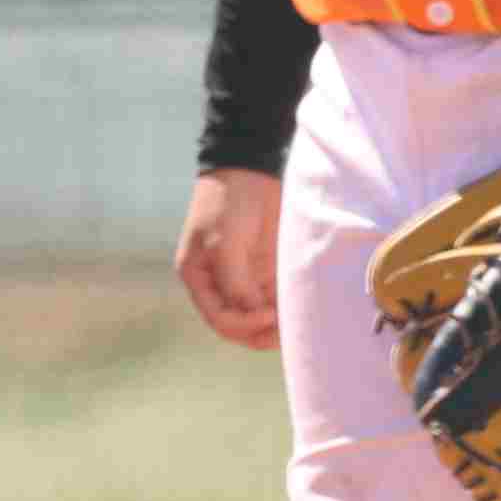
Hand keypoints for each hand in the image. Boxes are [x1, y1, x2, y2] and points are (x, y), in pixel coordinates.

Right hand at [174, 168, 282, 349]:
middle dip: (261, 333)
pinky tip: (301, 311)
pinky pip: (275, 300)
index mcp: (199, 278)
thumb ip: (235, 281)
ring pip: (259, 318)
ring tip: (296, 324)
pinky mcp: (265, 270)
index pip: (219, 319)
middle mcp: (219, 284)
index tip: (269, 315)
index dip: (244, 325)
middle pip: (239, 326)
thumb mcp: (226, 241)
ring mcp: (243, 278)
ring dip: (276, 326)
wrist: (251, 167)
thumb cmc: (229, 201)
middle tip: (286, 329)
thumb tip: (251, 313)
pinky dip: (286, 310)